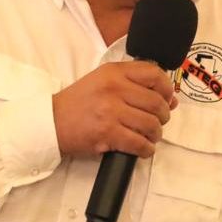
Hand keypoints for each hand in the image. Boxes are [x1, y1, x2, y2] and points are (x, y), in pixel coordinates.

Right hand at [52, 61, 177, 157]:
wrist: (51, 122)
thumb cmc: (78, 103)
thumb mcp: (102, 81)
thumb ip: (133, 84)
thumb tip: (170, 99)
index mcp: (114, 72)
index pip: (154, 74)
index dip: (167, 88)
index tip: (168, 98)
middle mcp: (114, 88)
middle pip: (156, 102)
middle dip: (163, 116)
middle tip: (157, 122)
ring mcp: (111, 111)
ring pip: (151, 124)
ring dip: (155, 134)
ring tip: (148, 136)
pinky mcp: (108, 133)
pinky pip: (139, 143)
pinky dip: (146, 149)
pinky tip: (142, 148)